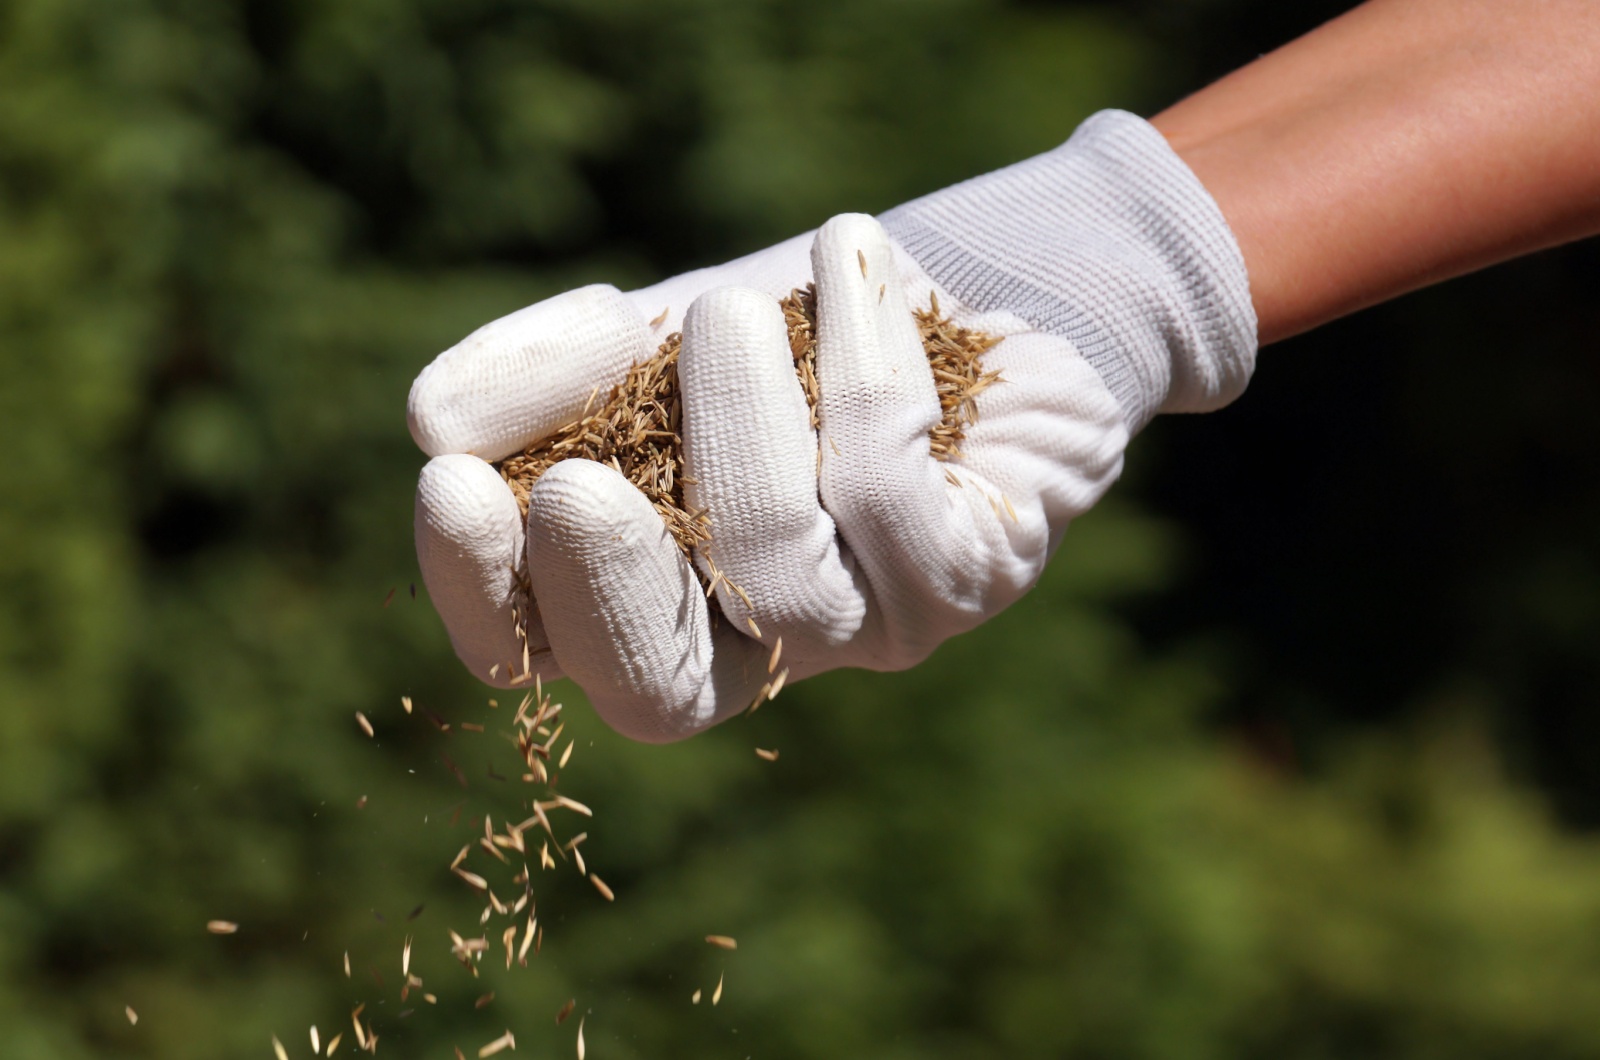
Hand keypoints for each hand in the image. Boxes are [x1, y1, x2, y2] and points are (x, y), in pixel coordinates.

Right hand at [408, 111, 1256, 741]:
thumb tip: (433, 419)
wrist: (988, 274)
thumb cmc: (802, 322)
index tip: (451, 485)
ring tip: (730, 307)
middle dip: (603, 593)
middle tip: (571, 490)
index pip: (539, 651)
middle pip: (657, 694)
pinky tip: (848, 265)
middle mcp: (758, 640)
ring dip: (738, 423)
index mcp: (652, 594)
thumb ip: (549, 378)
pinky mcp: (968, 578)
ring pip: (775, 578)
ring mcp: (869, 625)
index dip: (485, 595)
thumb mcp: (650, 334)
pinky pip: (885, 497)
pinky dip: (853, 364)